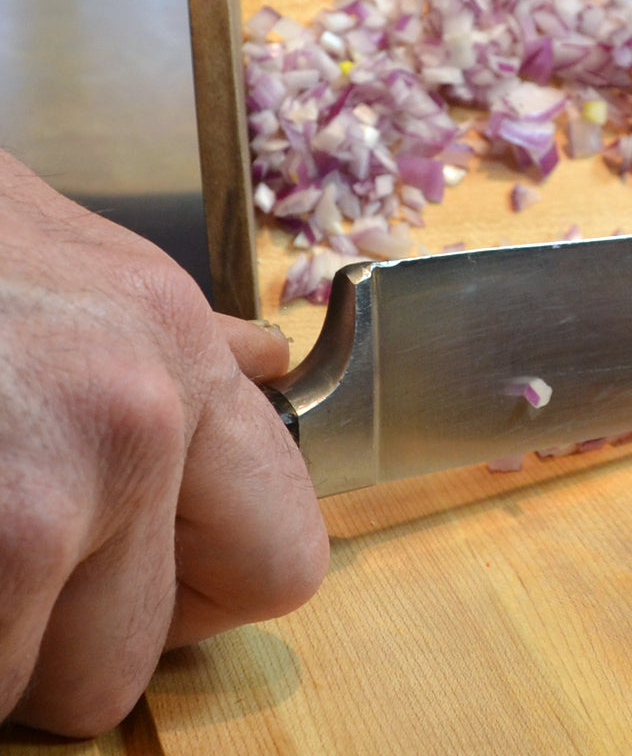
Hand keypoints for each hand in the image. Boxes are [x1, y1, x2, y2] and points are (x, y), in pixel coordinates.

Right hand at [0, 150, 327, 737]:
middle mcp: (132, 425)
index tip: (132, 583)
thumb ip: (179, 338)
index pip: (281, 558)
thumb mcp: (72, 259)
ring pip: (29, 694)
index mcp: (175, 351)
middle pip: (133, 659)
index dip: (198, 593)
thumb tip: (264, 364)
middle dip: (54, 640)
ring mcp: (31, 506)